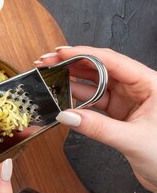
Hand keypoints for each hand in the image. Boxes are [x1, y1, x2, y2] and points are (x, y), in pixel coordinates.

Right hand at [36, 46, 156, 192]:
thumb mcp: (134, 140)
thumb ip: (98, 127)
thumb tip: (67, 115)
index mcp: (150, 84)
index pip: (112, 61)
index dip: (83, 54)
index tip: (60, 53)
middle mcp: (138, 88)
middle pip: (100, 68)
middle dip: (72, 64)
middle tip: (47, 62)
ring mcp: (128, 100)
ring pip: (94, 84)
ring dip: (71, 81)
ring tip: (49, 78)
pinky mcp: (120, 114)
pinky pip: (94, 101)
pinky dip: (77, 101)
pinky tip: (62, 98)